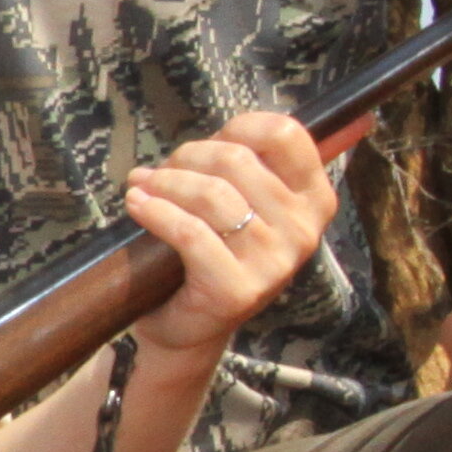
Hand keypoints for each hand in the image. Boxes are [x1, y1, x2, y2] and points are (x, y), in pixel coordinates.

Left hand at [121, 113, 334, 360]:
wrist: (189, 324)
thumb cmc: (214, 250)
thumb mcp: (242, 201)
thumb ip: (246, 163)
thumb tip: (230, 133)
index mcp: (314, 199)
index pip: (286, 134)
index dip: (239, 127)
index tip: (211, 142)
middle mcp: (303, 230)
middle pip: (236, 158)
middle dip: (187, 157)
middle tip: (161, 174)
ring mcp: (274, 263)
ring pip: (211, 193)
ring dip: (164, 183)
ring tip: (141, 187)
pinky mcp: (238, 289)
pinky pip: (191, 232)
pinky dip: (156, 212)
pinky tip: (137, 205)